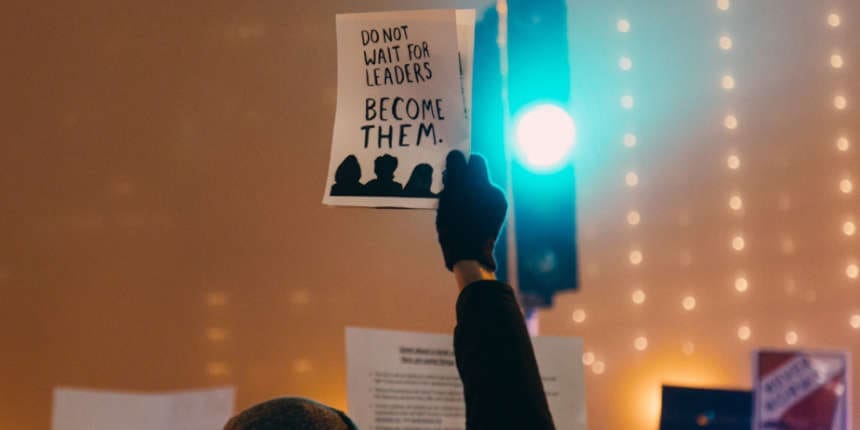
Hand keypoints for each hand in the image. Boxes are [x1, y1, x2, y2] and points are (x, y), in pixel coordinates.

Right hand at [436, 150, 507, 271]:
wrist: (469, 256)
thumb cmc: (455, 228)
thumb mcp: (448, 199)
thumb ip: (454, 173)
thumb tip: (456, 155)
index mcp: (481, 186)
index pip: (475, 160)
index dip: (461, 162)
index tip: (450, 170)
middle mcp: (493, 192)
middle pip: (478, 173)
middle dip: (464, 177)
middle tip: (450, 186)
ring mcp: (497, 203)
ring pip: (480, 187)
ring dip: (469, 190)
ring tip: (456, 205)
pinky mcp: (498, 212)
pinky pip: (485, 199)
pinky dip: (475, 202)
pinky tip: (466, 213)